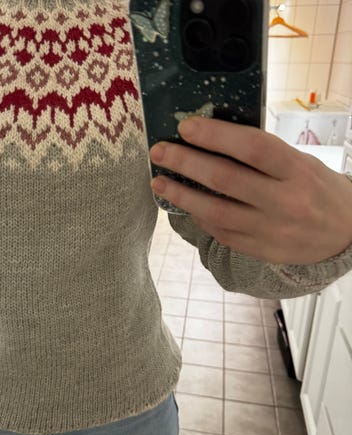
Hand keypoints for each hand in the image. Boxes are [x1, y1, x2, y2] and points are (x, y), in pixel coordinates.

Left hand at [149, 116, 351, 264]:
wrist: (347, 235)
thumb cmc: (319, 189)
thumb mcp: (301, 163)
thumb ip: (263, 156)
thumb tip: (212, 140)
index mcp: (298, 170)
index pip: (252, 148)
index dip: (215, 135)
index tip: (185, 127)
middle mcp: (285, 201)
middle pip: (225, 179)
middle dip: (186, 163)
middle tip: (159, 152)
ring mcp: (271, 230)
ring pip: (216, 211)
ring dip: (182, 195)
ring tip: (158, 182)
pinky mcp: (261, 250)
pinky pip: (221, 232)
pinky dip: (200, 216)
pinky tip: (185, 204)